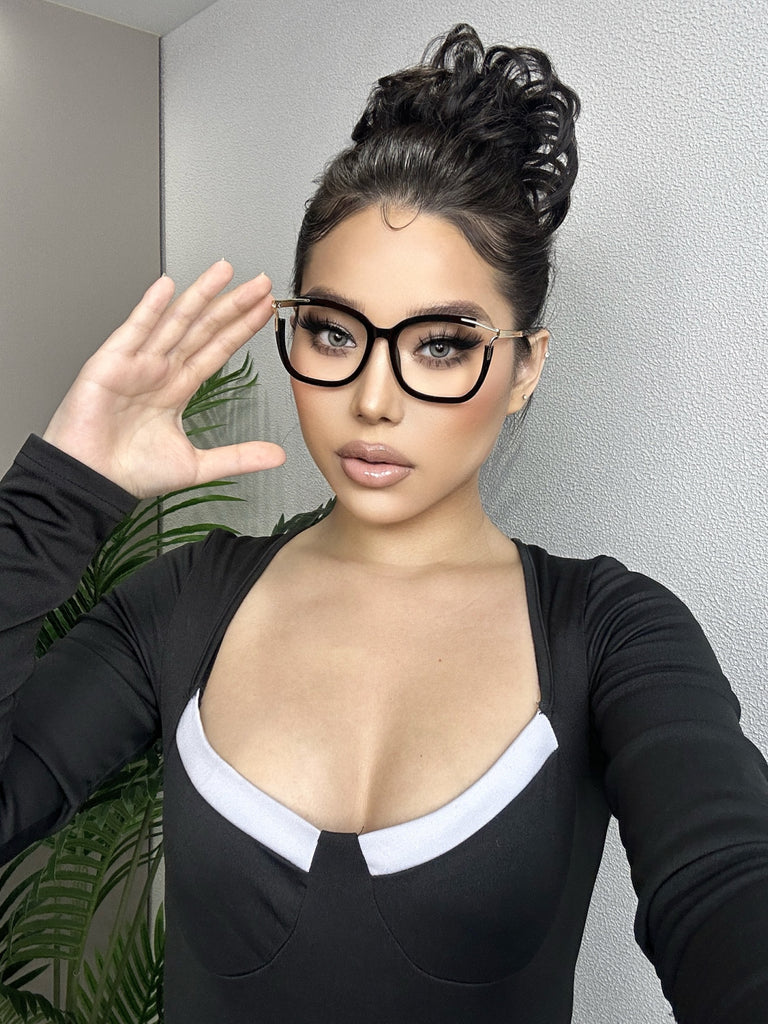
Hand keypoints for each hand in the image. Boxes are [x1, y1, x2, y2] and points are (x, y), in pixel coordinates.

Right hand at [42, 262, 285, 497]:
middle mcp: (160, 370)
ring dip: (200, 295)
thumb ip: (238, 457)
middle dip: (232, 305)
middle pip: (204, 329)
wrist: (92, 482)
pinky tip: (167, 285)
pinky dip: (149, 307)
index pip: (218, 350)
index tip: (265, 310)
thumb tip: (276, 456)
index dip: (241, 329)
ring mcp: (137, 363)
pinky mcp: (111, 363)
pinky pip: (134, 330)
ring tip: (225, 271)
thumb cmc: (129, 472)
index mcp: (177, 388)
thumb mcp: (197, 465)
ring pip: (176, 321)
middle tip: (260, 283)